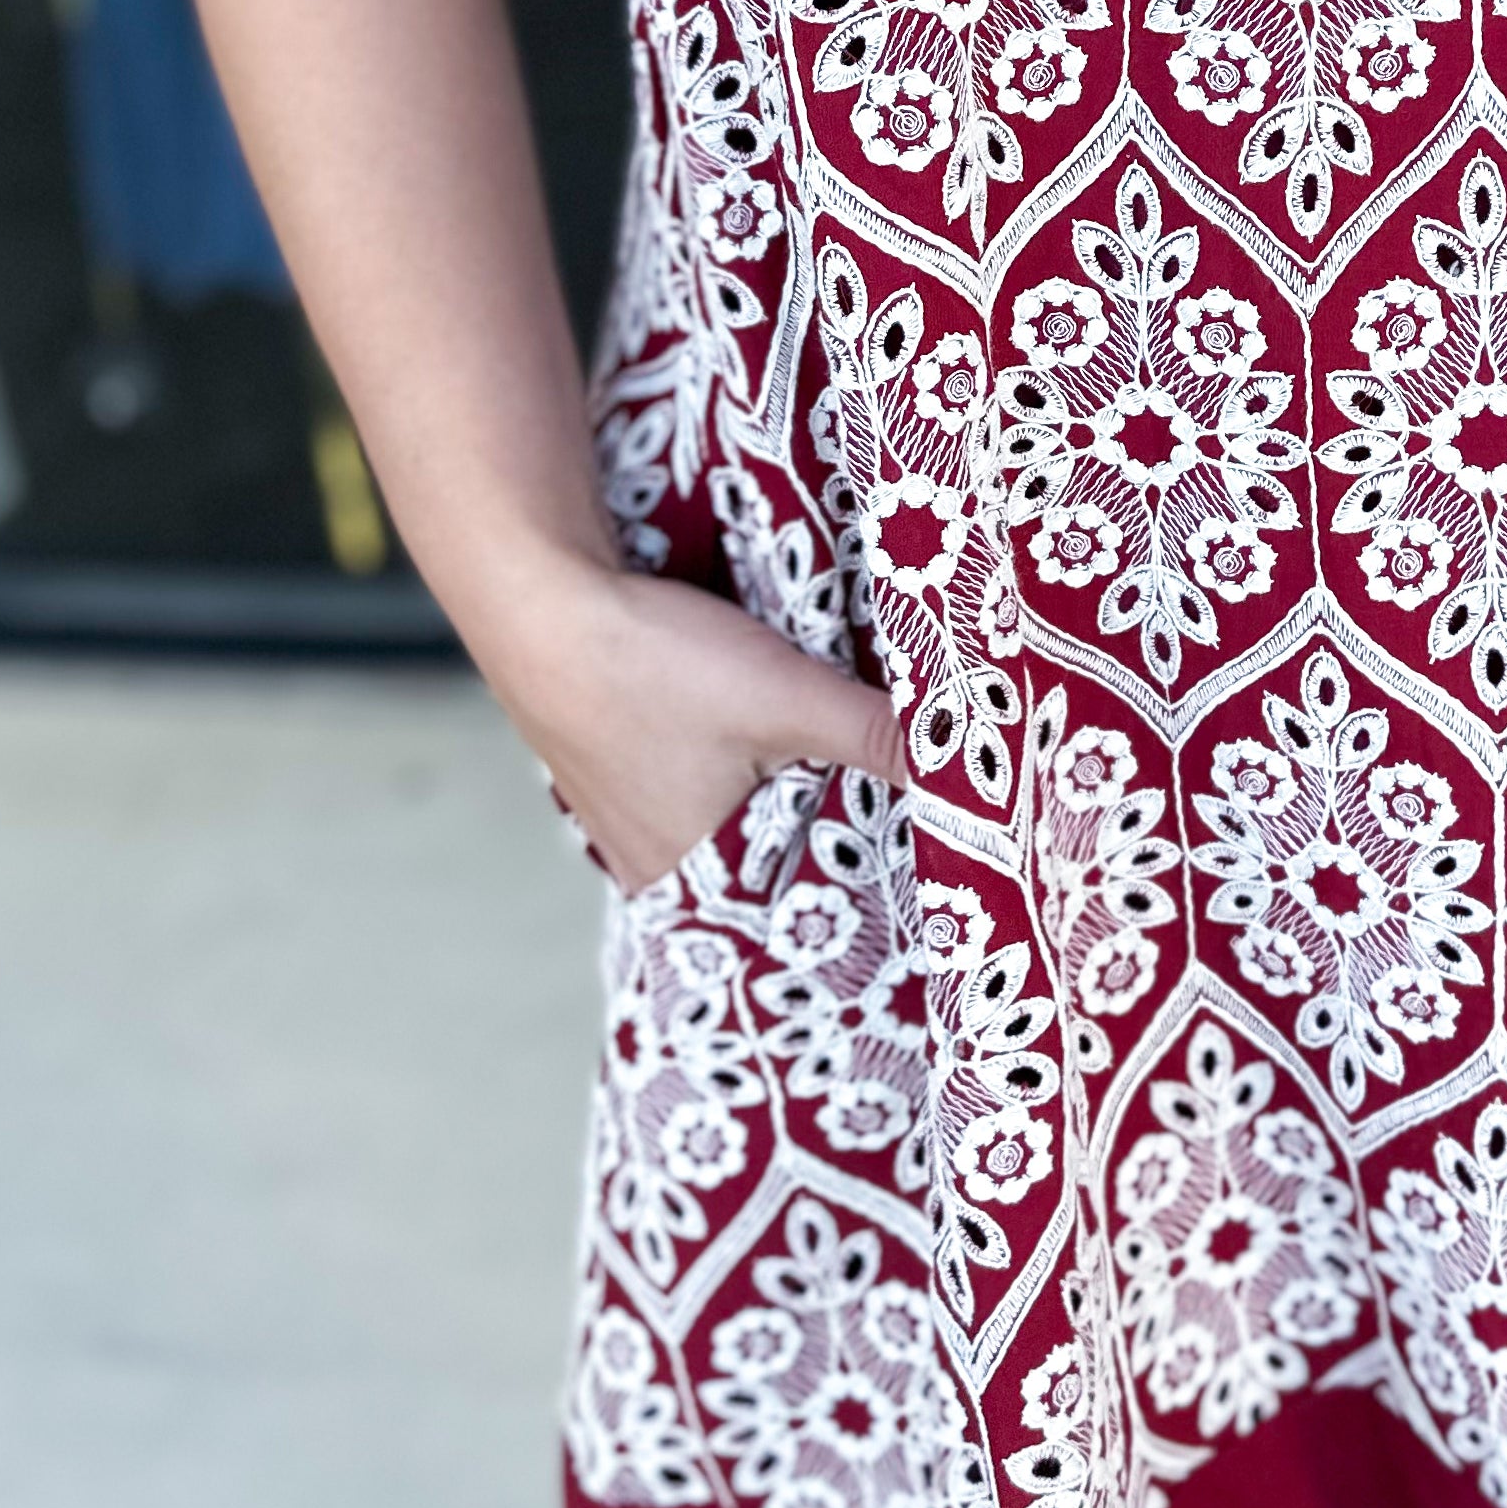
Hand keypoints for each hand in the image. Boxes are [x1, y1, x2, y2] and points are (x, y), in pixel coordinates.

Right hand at [474, 551, 908, 890]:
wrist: (539, 599)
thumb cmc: (650, 664)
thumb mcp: (788, 698)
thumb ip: (878, 735)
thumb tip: (968, 761)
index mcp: (698, 879)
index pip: (806, 908)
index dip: (865, 884)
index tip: (924, 863)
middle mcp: (658, 868)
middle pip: (774, 867)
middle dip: (831, 838)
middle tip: (903, 814)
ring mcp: (631, 824)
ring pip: (739, 827)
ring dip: (785, 800)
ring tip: (849, 775)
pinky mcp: (624, 775)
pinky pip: (705, 793)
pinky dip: (744, 775)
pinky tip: (769, 743)